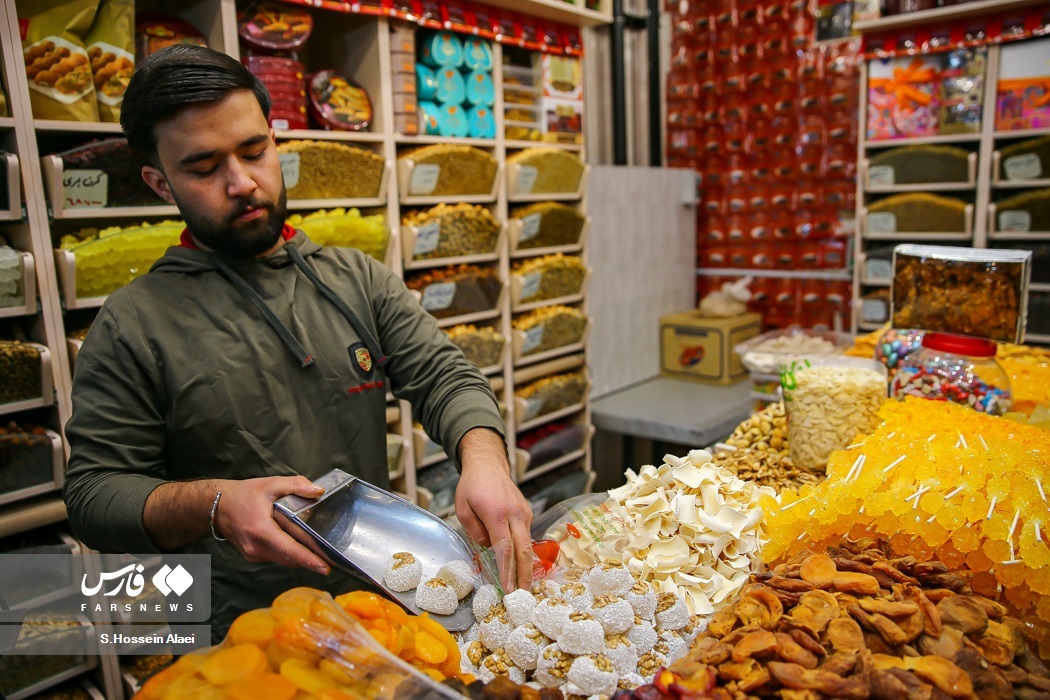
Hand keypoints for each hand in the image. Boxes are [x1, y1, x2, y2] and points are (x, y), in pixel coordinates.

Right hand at [214, 475, 329, 573]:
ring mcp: (253, 554)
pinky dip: (288, 553)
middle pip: (289, 558)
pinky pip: (275, 557)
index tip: (325, 568)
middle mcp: (256, 546)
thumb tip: (318, 491)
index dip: (308, 559)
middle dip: (310, 560)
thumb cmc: (244, 494)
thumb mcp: (270, 484)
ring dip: (299, 557)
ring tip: (319, 553)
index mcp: (260, 529)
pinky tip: (298, 546)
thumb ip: (296, 485)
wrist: (218, 506)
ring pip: (283, 560)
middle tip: (331, 560)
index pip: (289, 549)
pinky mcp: (252, 556)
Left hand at [455, 428, 532, 591]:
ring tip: (522, 586)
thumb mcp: (462, 508)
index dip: (507, 571)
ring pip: (527, 544)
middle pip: (524, 550)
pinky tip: (520, 565)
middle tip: (523, 596)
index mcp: (496, 514)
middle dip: (524, 575)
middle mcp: (515, 514)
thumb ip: (474, 532)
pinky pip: (525, 535)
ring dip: (525, 566)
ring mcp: (524, 513)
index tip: (508, 589)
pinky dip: (523, 551)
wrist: (489, 464)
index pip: (505, 548)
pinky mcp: (528, 512)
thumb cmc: (472, 486)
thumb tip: (488, 548)